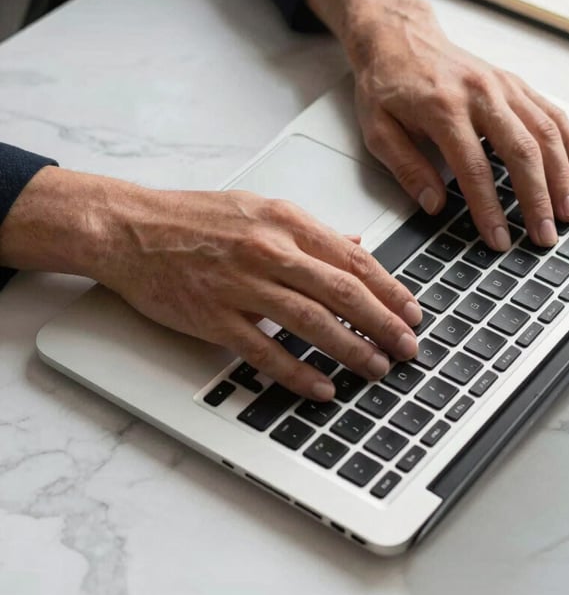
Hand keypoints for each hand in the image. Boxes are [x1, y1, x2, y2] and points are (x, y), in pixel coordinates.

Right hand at [0, 167, 420, 399]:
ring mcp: (241, 285)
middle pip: (342, 292)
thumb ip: (312, 230)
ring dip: (351, 350)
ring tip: (377, 368)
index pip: (353, 259)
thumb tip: (355, 243)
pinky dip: (298, 372)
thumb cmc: (195, 218)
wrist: (132, 229)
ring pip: (312, 322)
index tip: (411, 311)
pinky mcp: (215, 317)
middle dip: (383, 323)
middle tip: (408, 347)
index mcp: (286, 221)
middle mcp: (269, 250)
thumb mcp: (261, 208)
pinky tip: (322, 386)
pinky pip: (266, 351)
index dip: (389, 289)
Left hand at [308, 0, 568, 250]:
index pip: (473, 168)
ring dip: (561, 177)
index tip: (499, 240)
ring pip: (545, 132)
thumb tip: (435, 205)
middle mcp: (480, 94)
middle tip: (545, 236)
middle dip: (537, 199)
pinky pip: (552, 113)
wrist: (399, 36)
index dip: (489, 209)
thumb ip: (406, 167)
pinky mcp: (514, 83)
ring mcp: (503, 86)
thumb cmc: (387, 85)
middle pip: (521, 151)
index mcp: (443, 108)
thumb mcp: (377, 129)